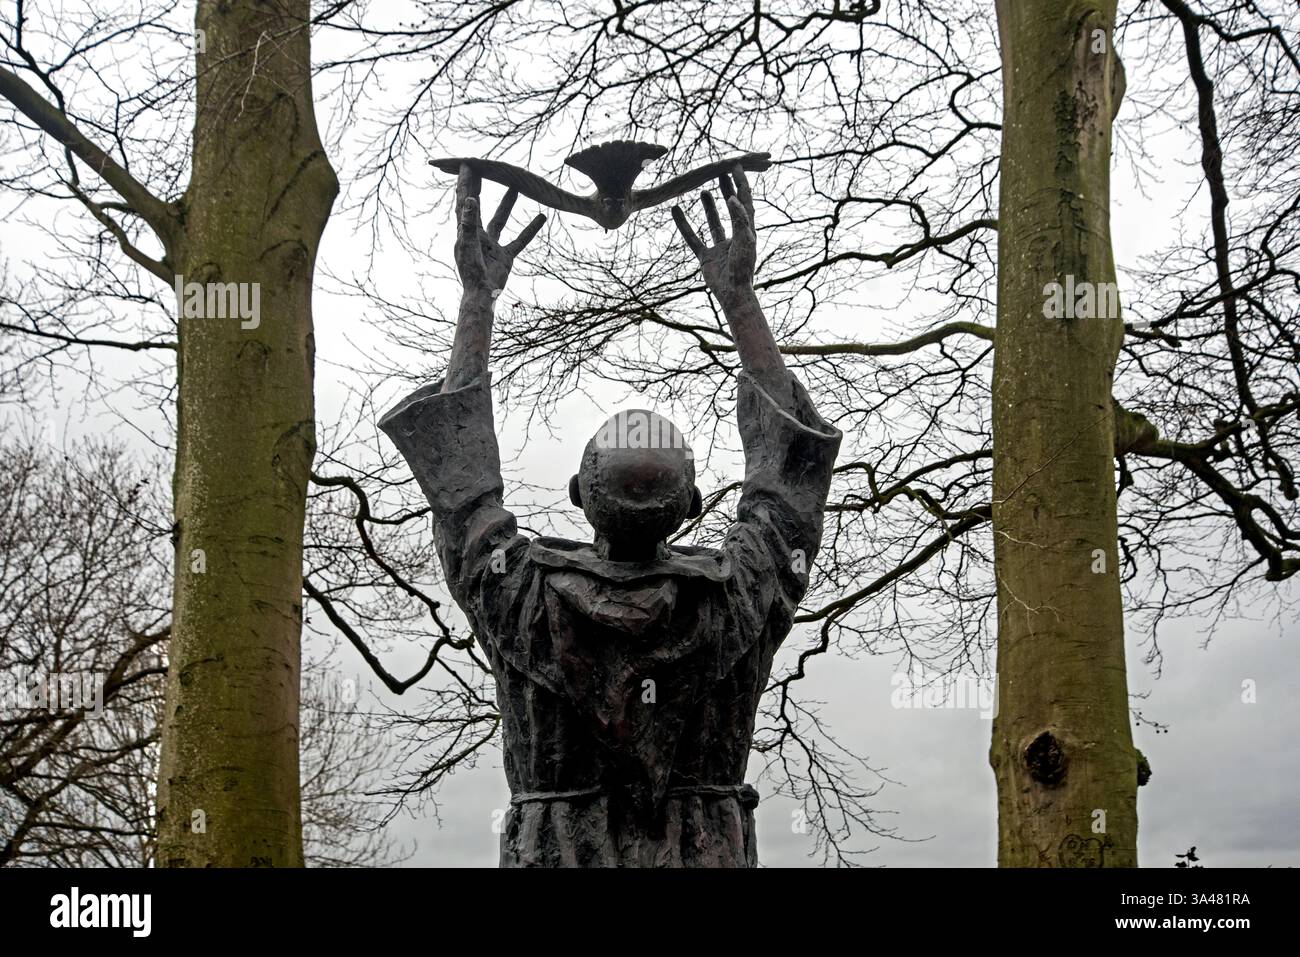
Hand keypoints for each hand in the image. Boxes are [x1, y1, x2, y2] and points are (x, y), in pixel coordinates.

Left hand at [454, 164, 545, 299]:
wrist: (482, 295)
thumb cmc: (472, 273)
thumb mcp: (470, 245)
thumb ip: (469, 222)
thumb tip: (470, 199)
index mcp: (467, 230)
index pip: (465, 201)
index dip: (465, 182)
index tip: (466, 164)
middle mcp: (478, 234)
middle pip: (480, 205)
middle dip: (481, 186)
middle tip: (483, 169)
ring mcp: (492, 245)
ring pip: (500, 219)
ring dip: (507, 204)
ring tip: (514, 187)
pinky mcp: (505, 255)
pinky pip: (520, 239)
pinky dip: (530, 229)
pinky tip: (541, 217)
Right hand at [671, 165, 757, 309]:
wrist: (732, 293)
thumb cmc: (742, 269)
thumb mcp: (744, 241)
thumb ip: (739, 219)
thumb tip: (732, 198)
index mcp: (747, 231)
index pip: (745, 202)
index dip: (741, 184)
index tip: (736, 167)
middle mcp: (734, 236)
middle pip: (732, 208)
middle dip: (728, 190)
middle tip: (722, 173)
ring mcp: (719, 247)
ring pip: (714, 222)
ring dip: (710, 207)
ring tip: (704, 191)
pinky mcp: (706, 256)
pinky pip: (693, 237)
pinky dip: (684, 225)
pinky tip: (676, 211)